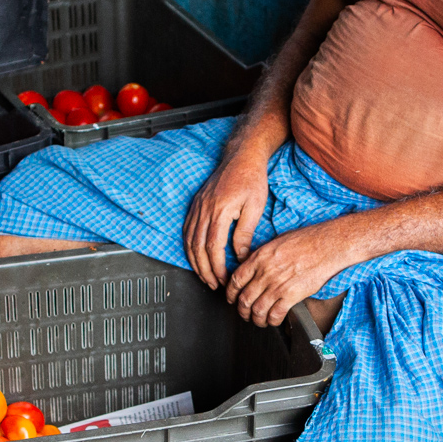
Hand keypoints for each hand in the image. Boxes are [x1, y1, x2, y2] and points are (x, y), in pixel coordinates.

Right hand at [183, 150, 271, 288]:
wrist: (241, 156)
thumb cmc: (252, 179)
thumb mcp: (255, 207)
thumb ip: (245, 233)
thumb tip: (240, 257)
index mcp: (220, 211)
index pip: (214, 247)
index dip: (218, 268)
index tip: (225, 280)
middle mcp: (204, 209)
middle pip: (198, 248)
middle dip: (205, 270)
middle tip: (215, 285)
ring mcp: (197, 206)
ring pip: (189, 240)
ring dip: (195, 261)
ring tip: (205, 276)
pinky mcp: (196, 204)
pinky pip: (187, 230)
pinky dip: (189, 247)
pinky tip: (196, 257)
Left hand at [224, 222, 358, 328]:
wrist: (327, 245)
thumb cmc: (306, 240)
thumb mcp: (276, 242)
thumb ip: (262, 256)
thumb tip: (253, 266)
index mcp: (259, 258)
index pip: (236, 280)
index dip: (231, 293)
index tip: (232, 298)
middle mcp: (265, 273)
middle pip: (244, 299)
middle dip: (241, 310)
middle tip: (244, 314)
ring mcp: (277, 286)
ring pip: (257, 310)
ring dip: (256, 319)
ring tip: (258, 321)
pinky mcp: (291, 296)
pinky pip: (275, 314)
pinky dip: (272, 321)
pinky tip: (273, 321)